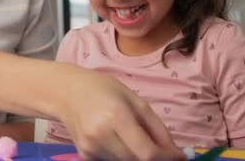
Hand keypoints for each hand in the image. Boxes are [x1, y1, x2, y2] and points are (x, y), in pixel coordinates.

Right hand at [60, 71, 184, 159]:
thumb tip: (178, 155)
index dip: (165, 159)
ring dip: (136, 157)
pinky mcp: (84, 155)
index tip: (177, 157)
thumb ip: (158, 129)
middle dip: (152, 158)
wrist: (66, 92)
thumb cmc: (104, 90)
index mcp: (116, 116)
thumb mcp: (135, 101)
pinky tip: (116, 140)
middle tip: (159, 149)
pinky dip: (121, 156)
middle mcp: (101, 135)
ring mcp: (90, 147)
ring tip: (133, 138)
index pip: (147, 153)